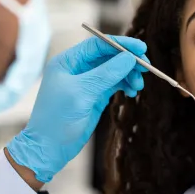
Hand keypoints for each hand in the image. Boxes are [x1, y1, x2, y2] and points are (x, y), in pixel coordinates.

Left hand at [6, 35, 147, 182]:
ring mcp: (86, 82)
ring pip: (113, 70)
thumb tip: (129, 58)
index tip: (142, 49)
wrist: (48, 149)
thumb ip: (106, 74)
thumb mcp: (82, 93)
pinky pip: (114, 84)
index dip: (121, 44)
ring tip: (138, 86)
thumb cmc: (58, 119)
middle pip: (108, 56)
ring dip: (128, 74)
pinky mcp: (94, 96)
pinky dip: (124, 85)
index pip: (98, 44)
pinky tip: (132, 91)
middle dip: (128, 61)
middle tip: (145, 68)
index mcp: (68, 61)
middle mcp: (77, 68)